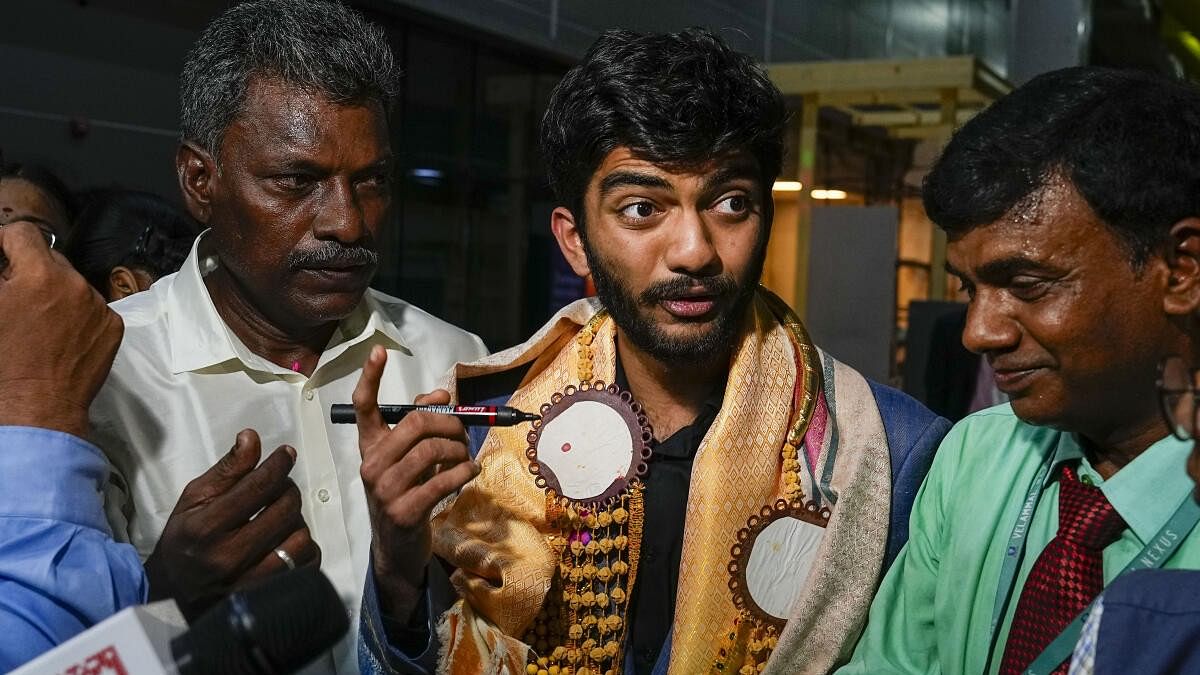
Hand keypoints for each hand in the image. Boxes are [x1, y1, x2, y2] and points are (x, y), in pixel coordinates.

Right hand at [0, 222, 122, 436]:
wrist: (36, 406)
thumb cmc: (3, 362)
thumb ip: (0, 278)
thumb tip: (4, 267)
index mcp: (40, 274)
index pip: (24, 234)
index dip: (6, 241)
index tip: (0, 253)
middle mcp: (76, 284)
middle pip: (51, 258)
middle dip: (31, 270)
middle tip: (15, 294)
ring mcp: (99, 305)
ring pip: (73, 284)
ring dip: (56, 292)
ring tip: (38, 319)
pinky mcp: (112, 327)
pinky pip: (92, 308)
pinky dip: (77, 314)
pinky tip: (60, 335)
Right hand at [144, 429, 320, 618]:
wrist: (174, 592)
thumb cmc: (185, 539)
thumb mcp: (194, 499)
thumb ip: (226, 470)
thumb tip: (251, 438)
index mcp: (206, 527)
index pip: (258, 487)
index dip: (278, 464)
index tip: (286, 454)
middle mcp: (229, 556)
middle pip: (285, 509)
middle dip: (287, 490)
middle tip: (278, 489)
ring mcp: (250, 581)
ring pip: (300, 538)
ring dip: (297, 521)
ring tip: (281, 518)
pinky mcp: (267, 596)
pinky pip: (306, 565)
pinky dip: (305, 549)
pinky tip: (287, 541)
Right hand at [354, 344, 478, 618]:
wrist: (397, 550)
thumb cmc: (408, 495)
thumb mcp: (411, 460)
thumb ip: (423, 426)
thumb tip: (441, 394)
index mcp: (371, 447)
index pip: (363, 407)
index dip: (370, 377)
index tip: (378, 350)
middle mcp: (371, 465)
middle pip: (414, 423)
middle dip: (449, 422)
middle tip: (464, 432)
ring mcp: (384, 490)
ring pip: (431, 449)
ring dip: (460, 449)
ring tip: (467, 457)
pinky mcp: (403, 512)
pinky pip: (443, 480)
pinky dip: (465, 472)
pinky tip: (471, 473)